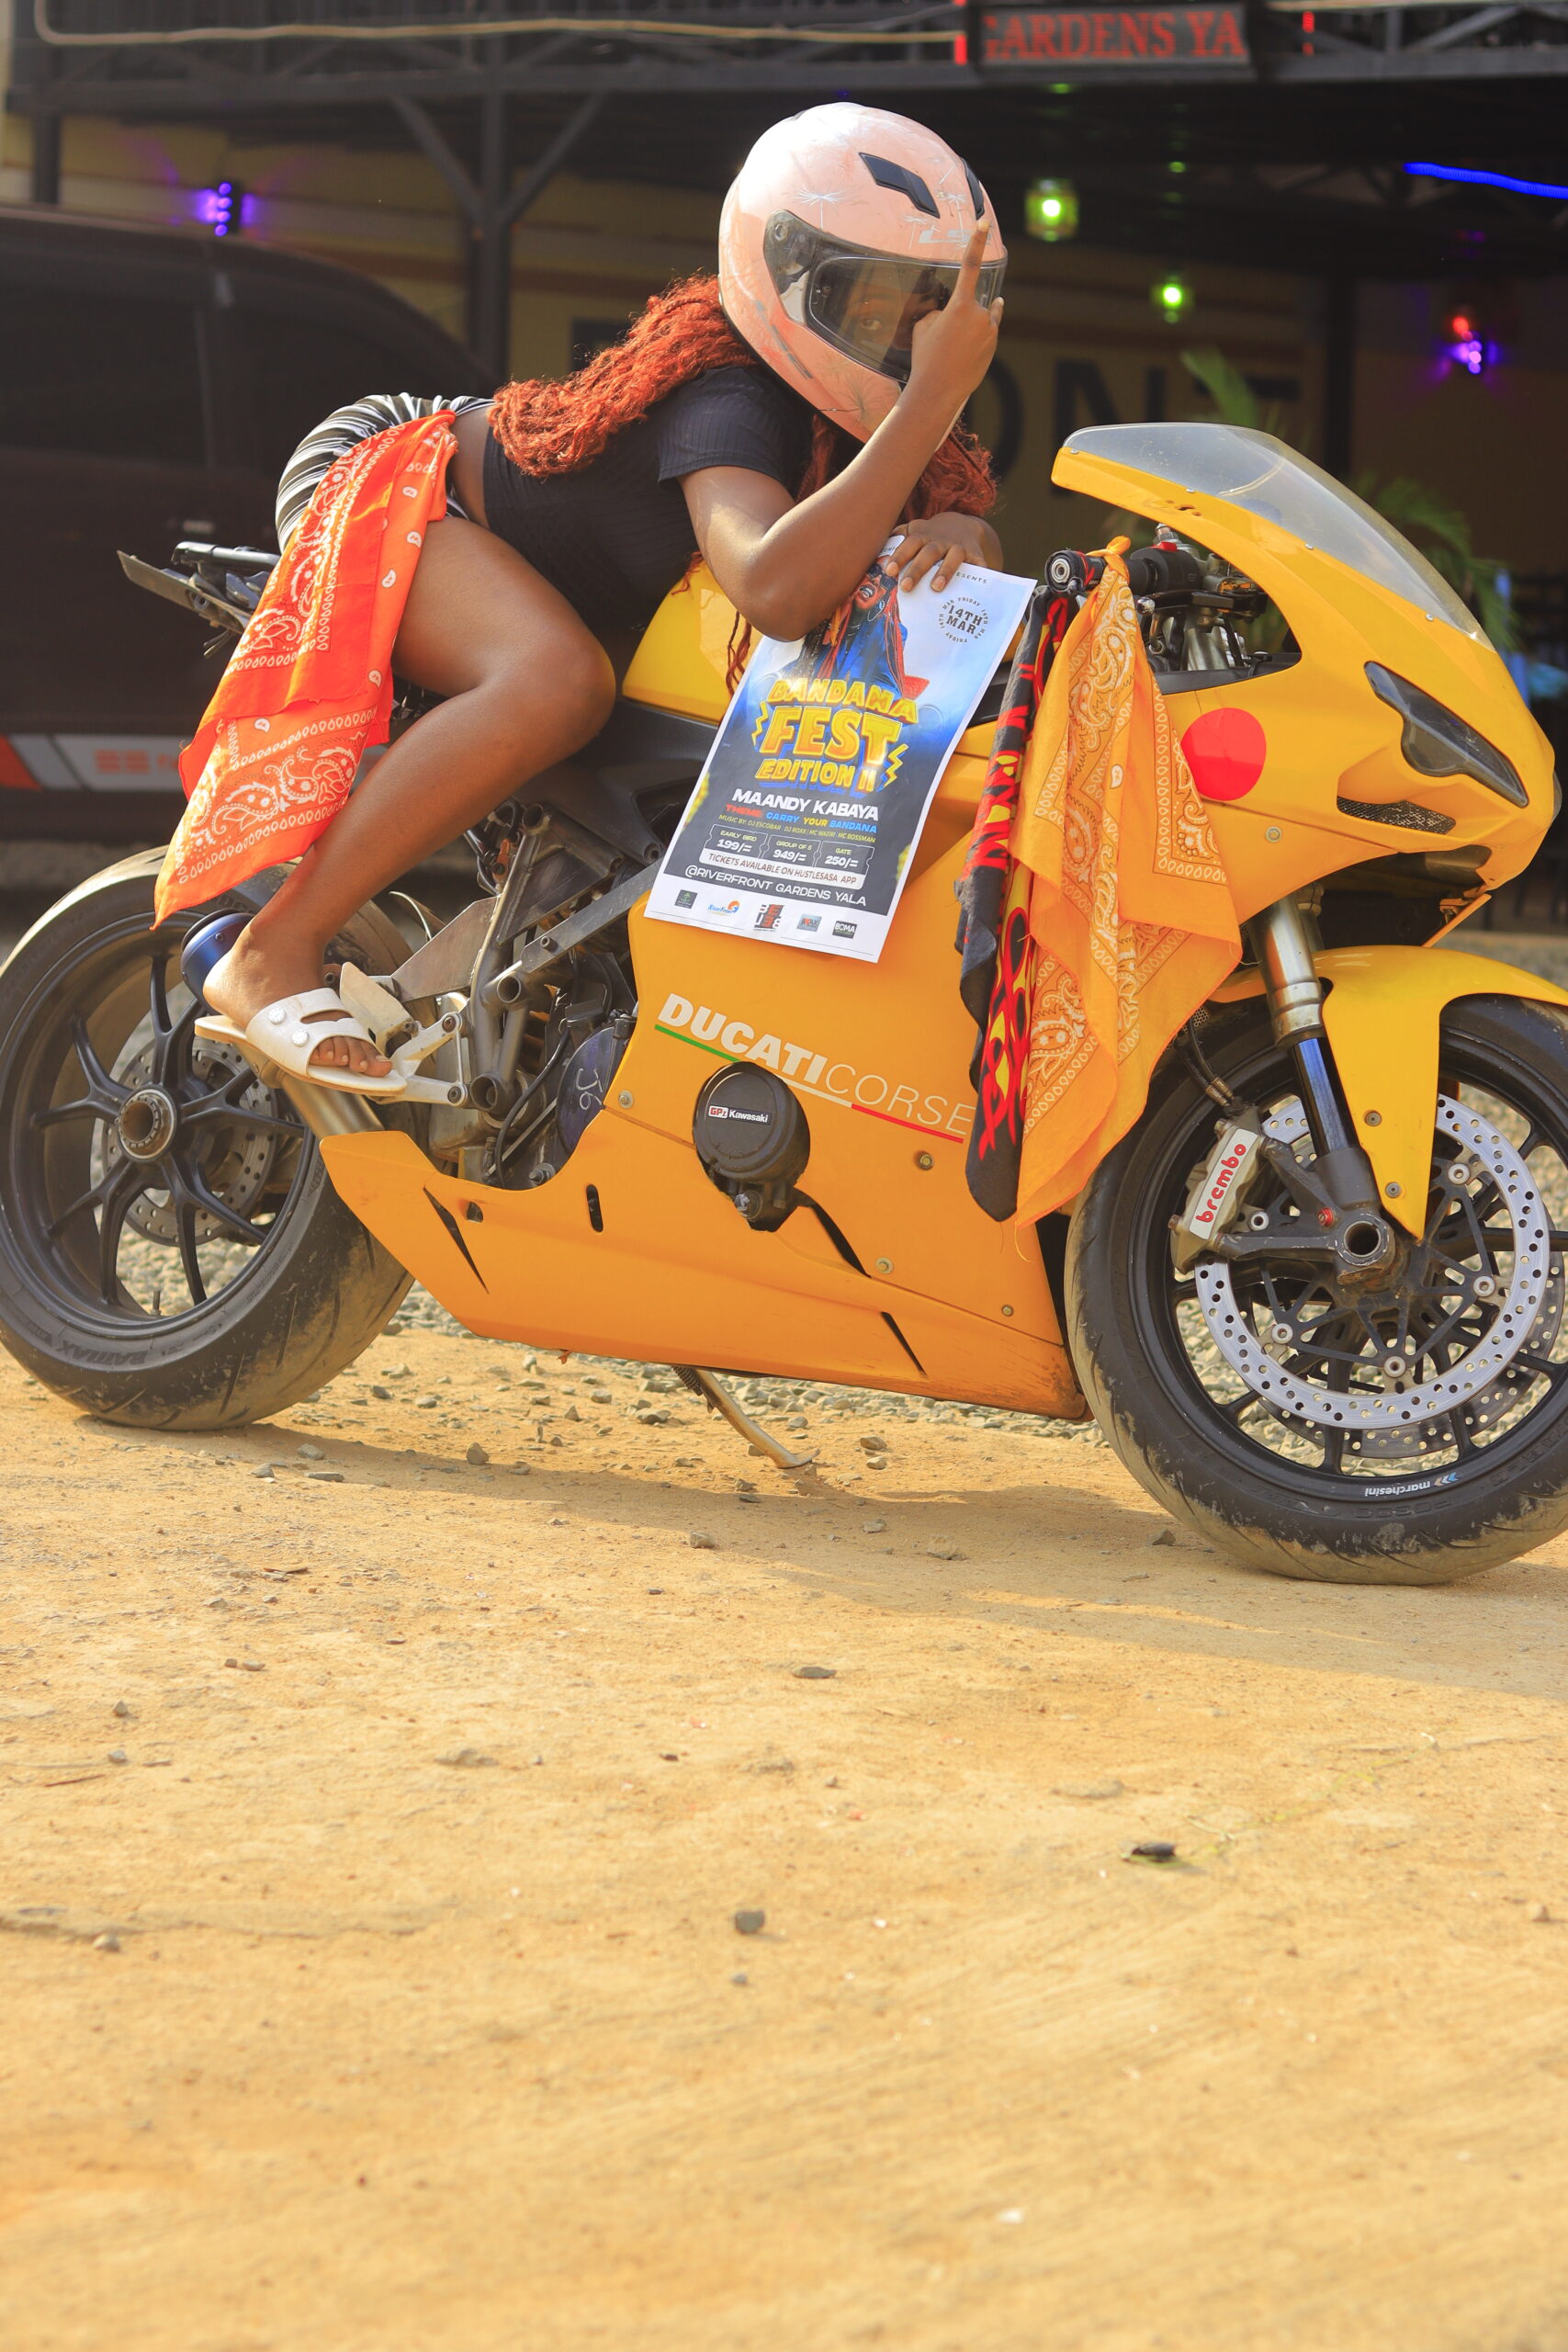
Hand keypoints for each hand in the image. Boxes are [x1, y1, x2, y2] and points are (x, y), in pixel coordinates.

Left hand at [887, 511, 1003, 592]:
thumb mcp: (914, 531)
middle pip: (928, 553)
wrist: (961, 524)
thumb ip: (897, 539)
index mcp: (921, 536)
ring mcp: (958, 547)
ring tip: (936, 587)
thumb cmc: (930, 536)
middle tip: (906, 587)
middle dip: (917, 569)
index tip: (889, 571)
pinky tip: (975, 586)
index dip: (899, 556)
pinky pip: (978, 565)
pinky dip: (979, 572)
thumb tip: (875, 554)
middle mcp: (940, 540)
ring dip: (945, 571)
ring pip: (952, 557)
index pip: (909, 544)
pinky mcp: (975, 554)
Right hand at [907, 225, 1003, 407]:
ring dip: (966, 330)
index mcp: (960, 305)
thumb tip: (947, 313)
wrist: (938, 390)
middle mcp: (980, 314)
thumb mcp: (924, 327)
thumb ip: (938, 312)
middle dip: (957, 317)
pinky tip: (960, 358)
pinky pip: (984, 335)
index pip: (969, 265)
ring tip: (951, 351)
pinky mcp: (993, 346)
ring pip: (979, 320)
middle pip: (969, 305)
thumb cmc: (927, 357)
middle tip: (943, 340)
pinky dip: (972, 343)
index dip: (975, 242)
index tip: (983, 223)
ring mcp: (990, 331)